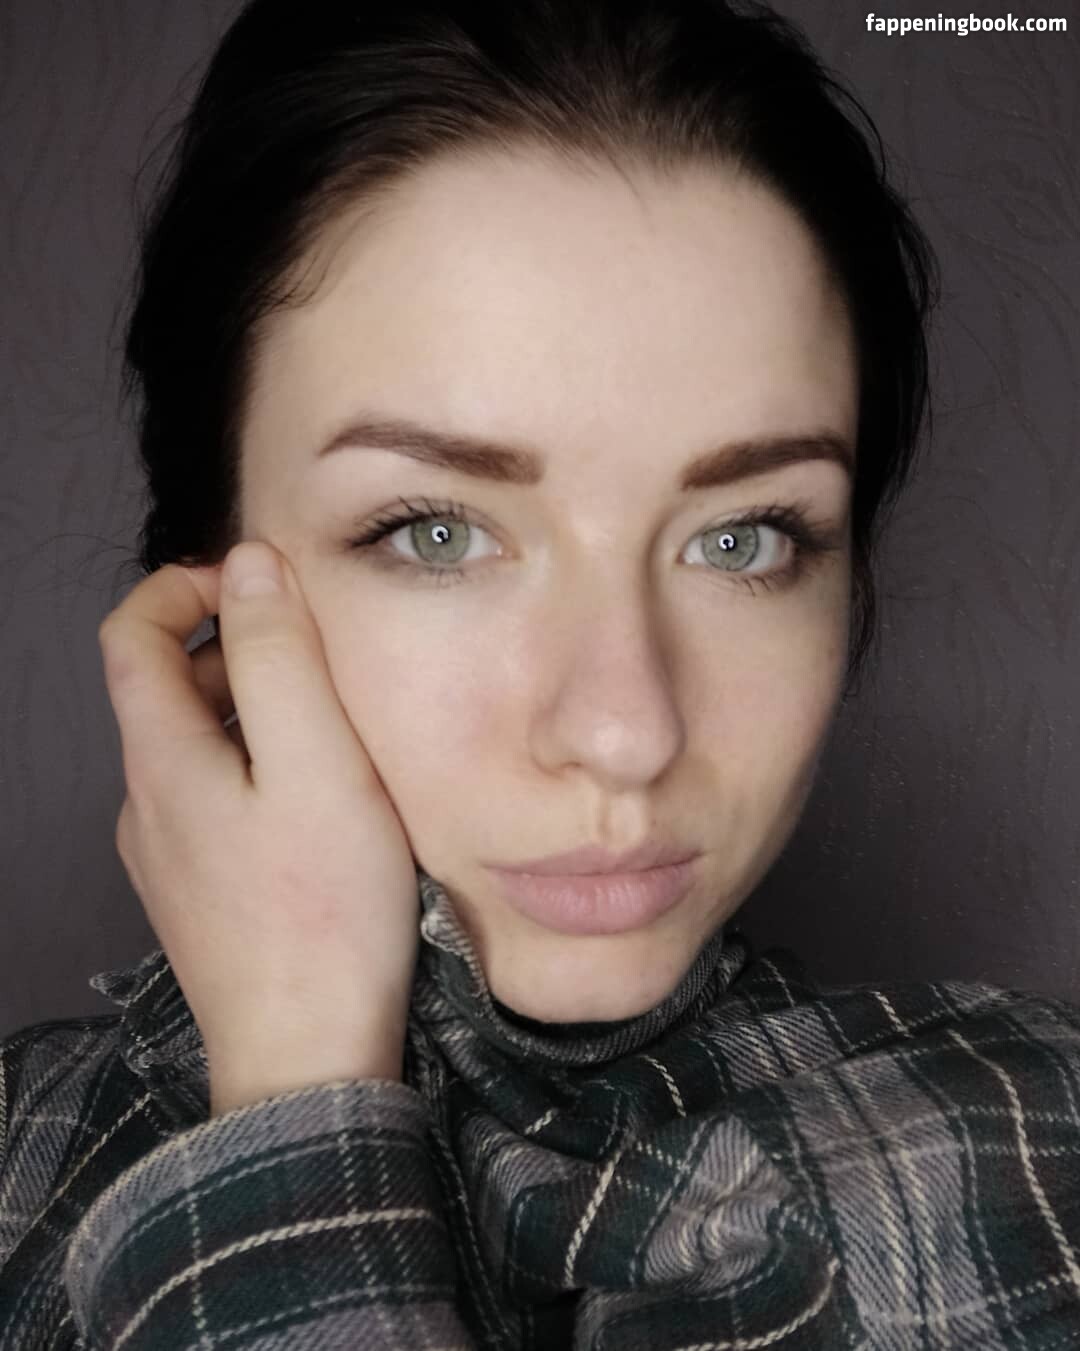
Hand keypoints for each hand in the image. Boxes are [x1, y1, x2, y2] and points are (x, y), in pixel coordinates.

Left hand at [98, 541, 420, 1114]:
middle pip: (163, 690)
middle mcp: (142, 803)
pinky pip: (209, 804)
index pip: (130, 634)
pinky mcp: (193, 899)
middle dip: (233, 650)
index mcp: (160, 758)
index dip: (183, 586)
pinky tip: (315, 809)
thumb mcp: (319, 763)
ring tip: (334, 735)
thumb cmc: (324, 907)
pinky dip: (252, 772)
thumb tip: (250, 563)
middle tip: (324, 661)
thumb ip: (281, 657)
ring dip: (250, 715)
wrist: (306, 1062)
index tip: (260, 587)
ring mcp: (162, 859)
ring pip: (192, 750)